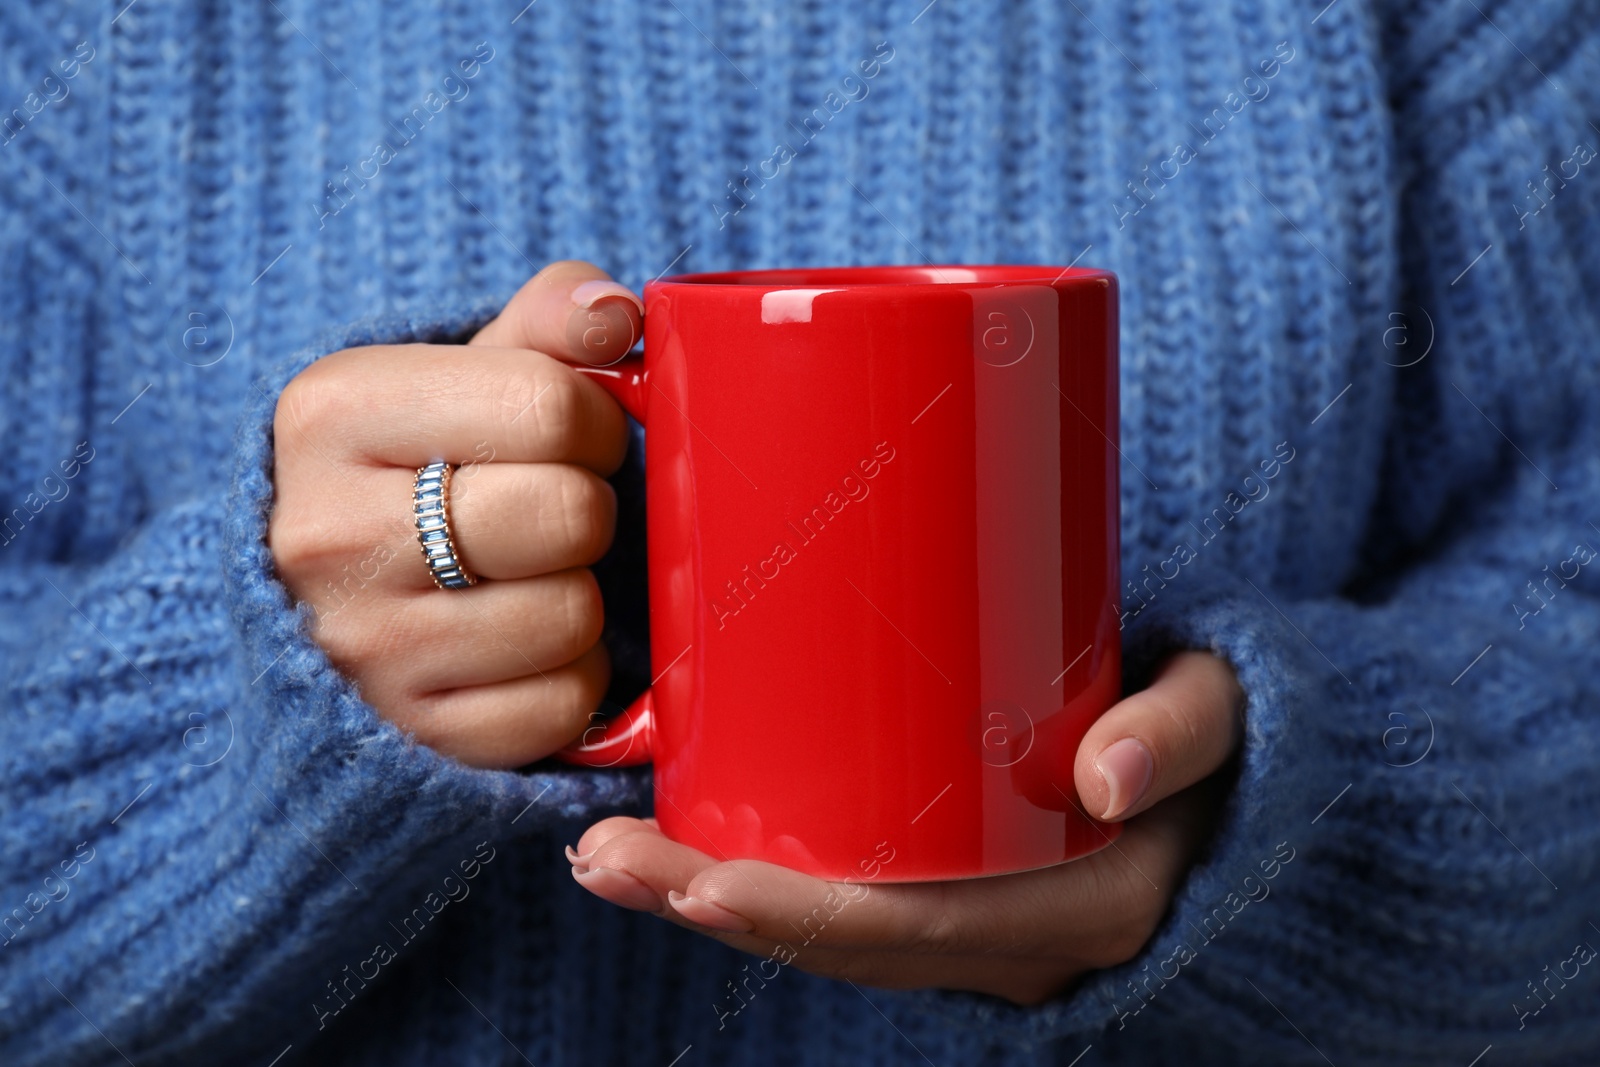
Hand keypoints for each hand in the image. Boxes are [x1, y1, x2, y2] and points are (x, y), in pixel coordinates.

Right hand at [269, 261, 642, 767]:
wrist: (330, 603)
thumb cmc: (428, 469)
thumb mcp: (467, 373)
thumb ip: (548, 324)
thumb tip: (616, 316)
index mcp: (334, 413)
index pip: (550, 405)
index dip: (595, 421)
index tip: (570, 438)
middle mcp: (329, 533)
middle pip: (569, 513)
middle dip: (589, 508)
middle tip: (555, 512)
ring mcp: (365, 647)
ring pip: (573, 616)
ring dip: (580, 594)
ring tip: (530, 578)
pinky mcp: (414, 733)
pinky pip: (562, 703)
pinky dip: (568, 678)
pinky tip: (522, 648)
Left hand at [568, 652, 1242, 1004]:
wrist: (1239, 775)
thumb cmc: (1216, 735)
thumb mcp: (1219, 714)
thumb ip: (1179, 735)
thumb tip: (1112, 778)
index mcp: (1074, 912)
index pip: (909, 929)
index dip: (795, 917)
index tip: (696, 884)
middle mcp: (1014, 943)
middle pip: (839, 942)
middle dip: (711, 904)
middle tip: (602, 855)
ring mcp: (979, 930)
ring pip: (829, 935)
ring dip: (712, 900)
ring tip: (608, 858)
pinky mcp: (953, 896)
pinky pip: (847, 911)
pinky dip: (759, 889)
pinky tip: (685, 853)